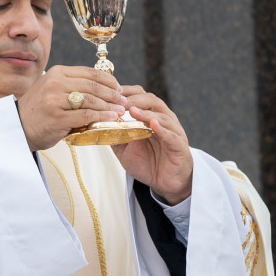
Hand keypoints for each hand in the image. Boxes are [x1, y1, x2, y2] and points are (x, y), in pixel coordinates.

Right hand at [14, 65, 126, 151]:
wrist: (18, 127)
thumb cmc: (39, 110)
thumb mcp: (52, 89)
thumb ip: (72, 85)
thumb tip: (103, 87)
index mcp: (57, 73)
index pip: (89, 72)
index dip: (108, 80)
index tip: (119, 88)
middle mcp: (55, 83)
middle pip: (92, 85)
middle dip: (112, 94)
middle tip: (123, 101)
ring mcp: (55, 100)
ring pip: (91, 100)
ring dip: (109, 106)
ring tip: (120, 110)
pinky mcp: (57, 117)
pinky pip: (85, 115)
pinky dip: (101, 116)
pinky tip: (110, 118)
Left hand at [112, 86, 192, 204]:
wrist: (164, 183)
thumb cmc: (147, 162)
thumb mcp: (125, 148)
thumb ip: (114, 135)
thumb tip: (96, 124)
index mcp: (150, 115)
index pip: (140, 95)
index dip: (127, 92)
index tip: (112, 92)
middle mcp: (163, 119)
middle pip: (151, 100)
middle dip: (134, 99)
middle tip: (119, 101)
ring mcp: (173, 131)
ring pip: (161, 116)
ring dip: (146, 113)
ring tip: (132, 110)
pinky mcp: (179, 146)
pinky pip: (171, 135)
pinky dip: (162, 130)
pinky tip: (153, 125)